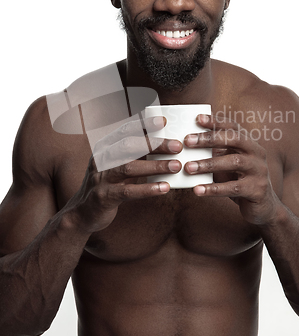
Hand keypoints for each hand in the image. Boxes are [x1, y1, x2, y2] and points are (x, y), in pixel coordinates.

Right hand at [67, 116, 181, 233]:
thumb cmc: (107, 186)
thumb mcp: (115, 166)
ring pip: (129, 167)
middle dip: (155, 144)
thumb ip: (133, 155)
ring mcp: (100, 178)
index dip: (144, 125)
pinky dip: (148, 188)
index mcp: (105, 148)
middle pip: (129, 146)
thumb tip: (164, 145)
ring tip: (176, 166)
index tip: (164, 121)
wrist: (82, 213)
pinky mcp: (104, 197)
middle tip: (177, 146)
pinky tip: (164, 187)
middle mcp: (101, 159)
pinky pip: (128, 191)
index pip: (125, 130)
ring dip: (155, 166)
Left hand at [183, 114, 280, 225]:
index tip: (197, 118)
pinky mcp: (257, 190)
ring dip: (208, 164)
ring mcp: (259, 171)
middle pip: (234, 139)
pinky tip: (198, 190)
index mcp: (249, 143)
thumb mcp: (227, 163)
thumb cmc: (237, 180)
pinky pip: (233, 188)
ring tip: (188, 167)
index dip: (216, 121)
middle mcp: (257, 153)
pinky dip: (214, 189)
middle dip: (209, 138)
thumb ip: (214, 152)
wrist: (262, 206)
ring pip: (233, 162)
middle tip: (187, 141)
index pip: (233, 126)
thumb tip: (186, 143)